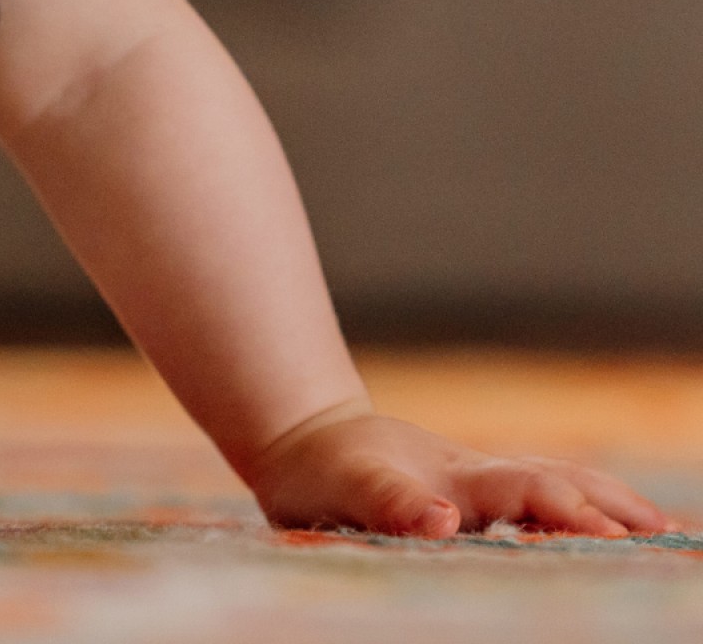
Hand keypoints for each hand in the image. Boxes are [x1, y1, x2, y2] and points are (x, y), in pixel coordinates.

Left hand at [249, 402, 671, 538]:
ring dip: (606, 503)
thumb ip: (390, 504)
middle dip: (606, 505)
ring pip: (554, 481)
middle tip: (660, 533)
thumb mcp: (343, 488)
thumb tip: (446, 522)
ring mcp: (479, 484)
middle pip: (552, 480)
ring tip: (661, 530)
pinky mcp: (477, 494)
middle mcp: (475, 479)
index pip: (521, 491)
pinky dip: (584, 505)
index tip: (607, 534)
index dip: (564, 510)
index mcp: (450, 480)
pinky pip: (540, 493)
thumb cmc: (321, 473)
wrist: (307, 436)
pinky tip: (616, 527)